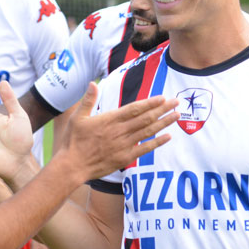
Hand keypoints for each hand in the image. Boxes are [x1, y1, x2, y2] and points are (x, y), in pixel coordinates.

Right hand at [60, 83, 178, 180]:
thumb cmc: (73, 141)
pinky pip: (145, 149)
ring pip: (148, 132)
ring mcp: (123, 145)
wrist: (72, 165)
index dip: (150, 103)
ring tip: (176, 115)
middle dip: (162, 109)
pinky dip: (157, 142)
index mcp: (109, 119)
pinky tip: (168, 136)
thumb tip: (92, 83)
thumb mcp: (77, 117)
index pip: (134, 109)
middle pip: (145, 118)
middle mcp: (119, 131)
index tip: (163, 98)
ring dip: (164, 123)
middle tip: (176, 102)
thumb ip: (88, 100)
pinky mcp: (124, 158)